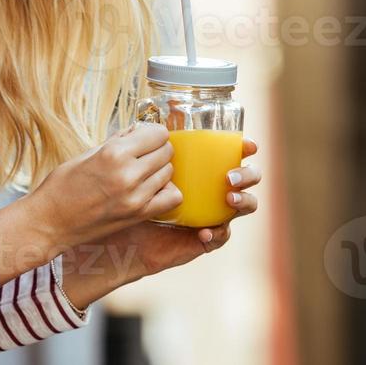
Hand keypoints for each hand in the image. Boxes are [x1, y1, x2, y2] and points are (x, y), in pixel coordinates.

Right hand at [30, 121, 181, 250]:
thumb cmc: (61, 186)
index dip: (153, 133)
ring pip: (169, 172)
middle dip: (157, 149)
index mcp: (113, 154)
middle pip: (166, 152)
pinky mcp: (138, 215)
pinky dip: (166, 191)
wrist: (50, 222)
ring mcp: (136, 197)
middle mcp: (128, 174)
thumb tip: (139, 130)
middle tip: (144, 154)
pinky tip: (151, 189)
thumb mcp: (86, 154)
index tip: (145, 137)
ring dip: (160, 169)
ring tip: (143, 172)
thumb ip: (117, 141)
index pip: (157, 134)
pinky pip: (172, 198)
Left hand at [58, 136, 263, 304]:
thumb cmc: (125, 197)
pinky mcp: (201, 239)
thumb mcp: (134, 169)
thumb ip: (148, 149)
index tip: (248, 143)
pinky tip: (204, 232)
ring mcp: (209, 214)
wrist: (117, 234)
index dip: (243, 148)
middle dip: (248, 173)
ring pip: (243, 206)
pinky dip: (217, 233)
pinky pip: (220, 237)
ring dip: (243, 201)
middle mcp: (209, 191)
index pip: (229, 155)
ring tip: (229, 198)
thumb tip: (156, 125)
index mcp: (198, 170)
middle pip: (245, 177)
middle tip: (232, 175)